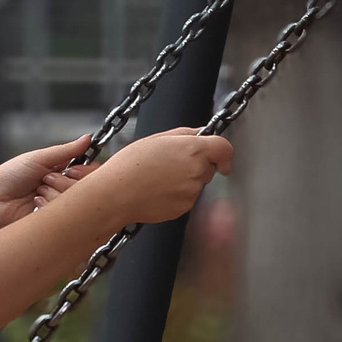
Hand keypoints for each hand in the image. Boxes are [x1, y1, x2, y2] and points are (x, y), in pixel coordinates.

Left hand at [0, 134, 93, 234]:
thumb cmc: (8, 178)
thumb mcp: (38, 158)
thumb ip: (66, 150)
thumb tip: (87, 139)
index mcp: (61, 170)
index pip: (89, 171)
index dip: (83, 171)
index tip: (71, 169)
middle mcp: (63, 188)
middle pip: (86, 187)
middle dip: (65, 182)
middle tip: (46, 180)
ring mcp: (60, 206)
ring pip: (76, 201)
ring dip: (54, 194)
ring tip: (37, 193)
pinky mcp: (56, 222)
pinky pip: (66, 215)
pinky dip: (49, 206)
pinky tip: (36, 205)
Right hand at [79, 128, 232, 226]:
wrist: (117, 194)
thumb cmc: (131, 164)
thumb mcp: (157, 138)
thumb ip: (186, 134)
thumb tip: (202, 133)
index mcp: (192, 149)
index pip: (224, 149)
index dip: (223, 153)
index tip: (221, 158)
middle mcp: (196, 171)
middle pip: (209, 167)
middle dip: (197, 165)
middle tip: (170, 163)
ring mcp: (192, 192)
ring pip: (197, 184)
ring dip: (185, 180)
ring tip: (158, 177)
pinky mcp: (184, 207)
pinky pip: (187, 198)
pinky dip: (177, 194)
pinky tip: (158, 190)